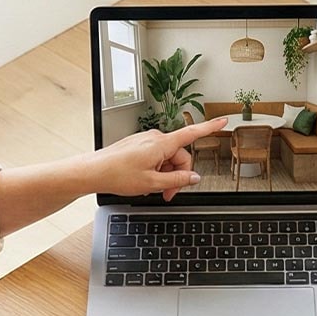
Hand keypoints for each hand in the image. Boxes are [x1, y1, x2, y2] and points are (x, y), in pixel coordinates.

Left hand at [92, 117, 228, 200]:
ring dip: (165, 175)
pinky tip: (144, 181)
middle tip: (167, 193)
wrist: (94, 171)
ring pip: (167, 159)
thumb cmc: (117, 174)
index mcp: (161, 143)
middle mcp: (155, 138)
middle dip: (177, 175)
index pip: (192, 133)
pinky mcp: (139, 146)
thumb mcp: (152, 183)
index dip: (210, 128)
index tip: (223, 122)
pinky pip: (156, 158)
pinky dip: (155, 171)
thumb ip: (177, 179)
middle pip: (179, 156)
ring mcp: (146, 141)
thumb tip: (194, 177)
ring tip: (152, 190)